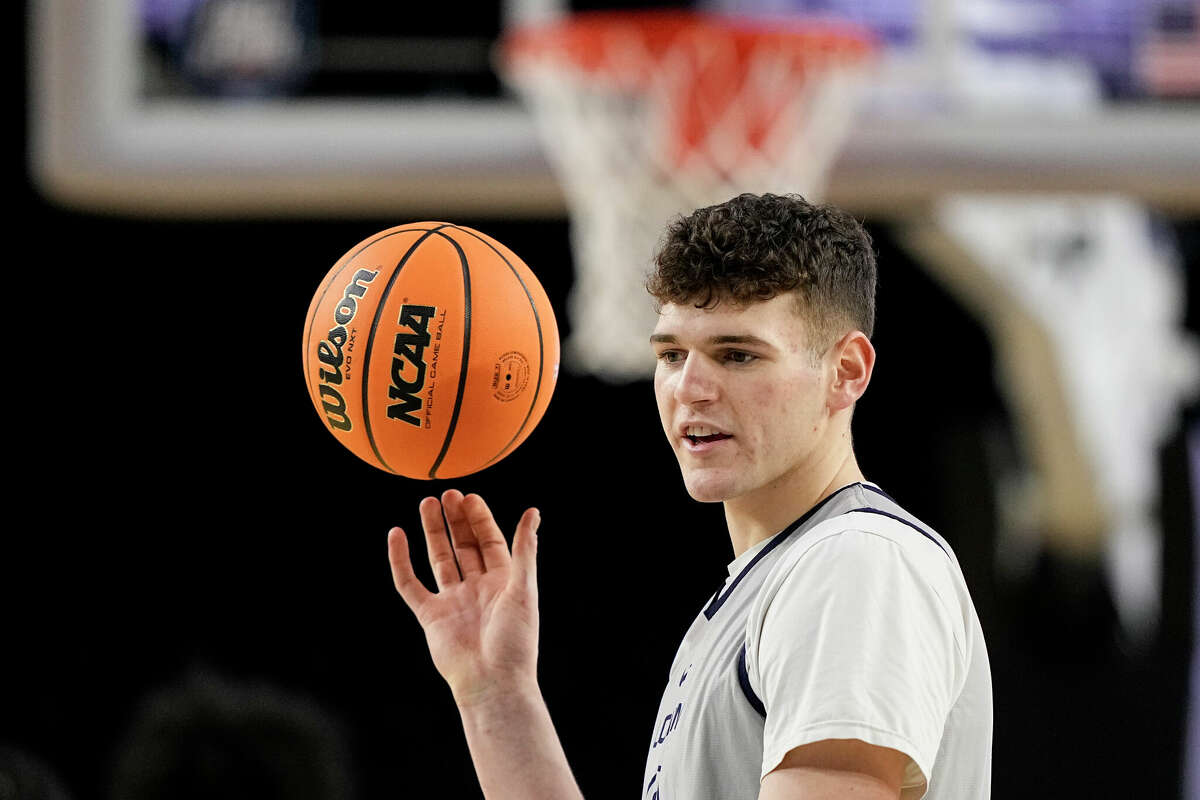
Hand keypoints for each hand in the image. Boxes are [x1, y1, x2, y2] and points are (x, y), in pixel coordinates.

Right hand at [388, 490, 541, 706]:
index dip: (480, 519)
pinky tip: (396, 535)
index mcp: (503, 582)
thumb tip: (534, 512)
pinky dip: (401, 560)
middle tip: (447, 493)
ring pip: (439, 559)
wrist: (493, 682)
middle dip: (456, 520)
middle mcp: (477, 588)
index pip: (490, 541)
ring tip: (426, 503)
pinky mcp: (430, 616)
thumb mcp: (524, 588)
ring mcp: (452, 601)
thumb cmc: (515, 640)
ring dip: (434, 532)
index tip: (469, 496)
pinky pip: (410, 584)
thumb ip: (524, 549)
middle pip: (464, 546)